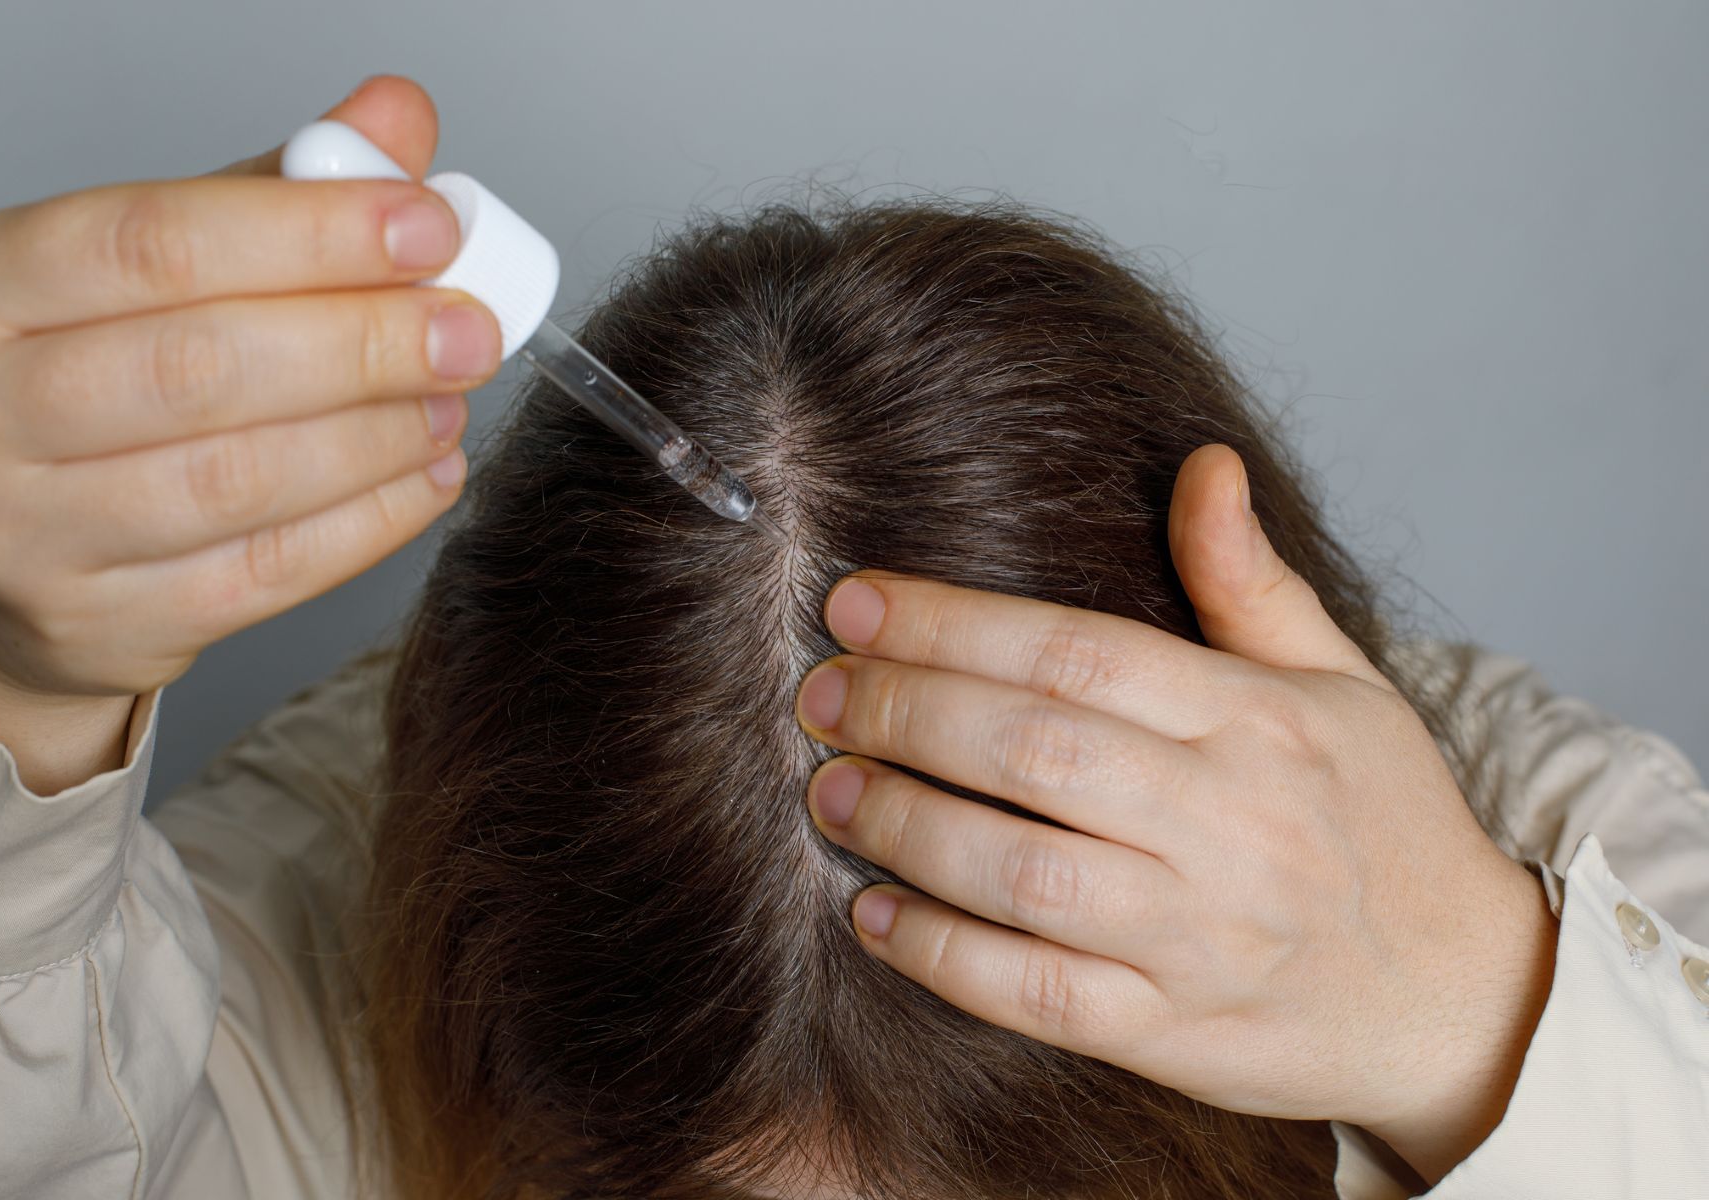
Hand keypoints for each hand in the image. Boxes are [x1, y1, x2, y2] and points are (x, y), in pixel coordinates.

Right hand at [0, 76, 497, 790]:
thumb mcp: (139, 270)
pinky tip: (428, 475)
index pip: (151, 243)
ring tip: (452, 401)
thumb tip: (395, 121)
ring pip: (239, 480)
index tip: (427, 229)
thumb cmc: (77, 382)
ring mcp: (26, 534)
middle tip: (469, 331)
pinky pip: (267, 573)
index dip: (309, 234)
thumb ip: (267, 194)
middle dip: (364, 344)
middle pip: (199, 368)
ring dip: (378, 436)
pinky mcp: (102, 622)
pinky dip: (371, 522)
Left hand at [795, 444, 1558, 1187]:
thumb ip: (1251, 582)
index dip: (952, 623)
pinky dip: (944, 955)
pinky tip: (874, 915)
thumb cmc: (1386, 821)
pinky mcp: (1176, 1035)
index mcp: (1259, 721)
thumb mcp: (1341, 684)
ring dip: (906, 826)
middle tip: (819, 693)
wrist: (1465, 996)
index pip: (1078, 653)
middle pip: (1035, 752)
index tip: (856, 602)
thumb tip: (1201, 462)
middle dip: (905, 713)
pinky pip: (1039, 996)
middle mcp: (1231, 824)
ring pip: (1024, 873)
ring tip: (829, 790)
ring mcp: (1202, 938)